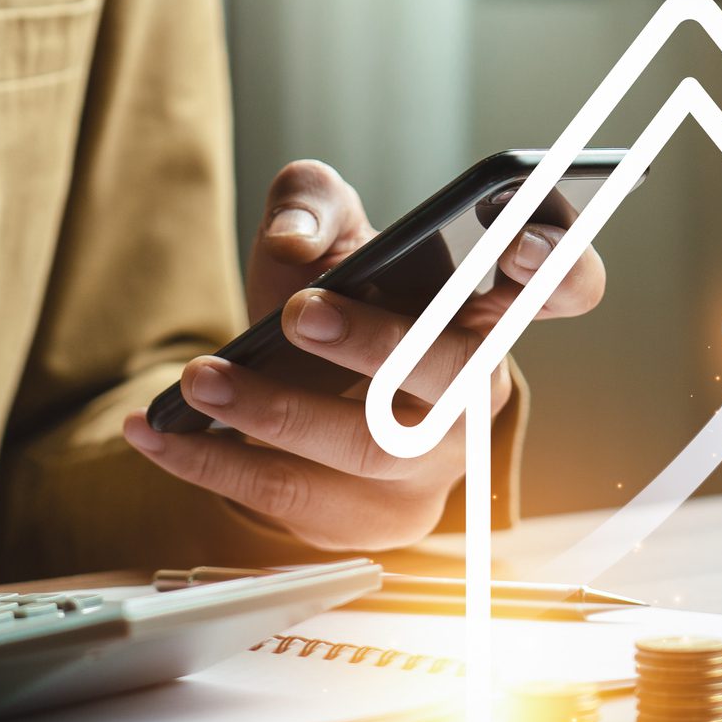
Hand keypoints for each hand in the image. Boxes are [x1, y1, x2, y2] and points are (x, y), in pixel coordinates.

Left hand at [123, 160, 602, 551]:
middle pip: (456, 377)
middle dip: (378, 345)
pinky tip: (156, 430)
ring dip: (277, 413)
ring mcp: (434, 465)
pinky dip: (215, 463)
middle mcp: (479, 390)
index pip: (565, 285)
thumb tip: (297, 243)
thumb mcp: (322, 227)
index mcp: (491, 307)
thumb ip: (310, 201)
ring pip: (372, 449)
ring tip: (202, 376)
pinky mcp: (376, 519)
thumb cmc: (332, 297)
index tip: (513, 246)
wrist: (293, 384)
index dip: (557, 268)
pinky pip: (297, 499)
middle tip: (301, 313)